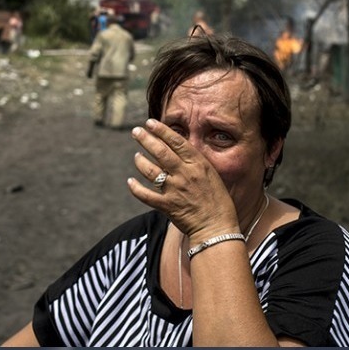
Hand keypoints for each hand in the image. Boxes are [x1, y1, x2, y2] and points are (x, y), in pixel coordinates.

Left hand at [129, 117, 237, 243]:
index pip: (176, 142)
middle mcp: (184, 174)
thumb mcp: (212, 175)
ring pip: (150, 170)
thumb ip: (196, 163)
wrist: (217, 227)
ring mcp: (174, 189)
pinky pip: (145, 194)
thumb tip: (181, 150)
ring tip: (136, 156)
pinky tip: (130, 181)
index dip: (161, 130)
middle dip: (145, 139)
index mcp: (198, 164)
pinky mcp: (167, 205)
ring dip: (140, 161)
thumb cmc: (218, 201)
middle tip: (135, 132)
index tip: (150, 122)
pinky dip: (135, 188)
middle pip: (160, 152)